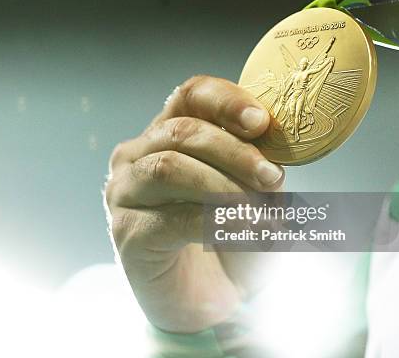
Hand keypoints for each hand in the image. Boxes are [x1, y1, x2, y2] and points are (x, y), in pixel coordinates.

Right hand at [104, 75, 284, 332]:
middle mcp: (135, 156)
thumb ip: (255, 162)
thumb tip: (273, 140)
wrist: (209, 302)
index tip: (262, 123)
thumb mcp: (252, 192)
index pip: (190, 96)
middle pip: (182, 131)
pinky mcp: (126, 232)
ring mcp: (123, 193)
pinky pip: (171, 217)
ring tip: (264, 215)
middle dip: (235, 152)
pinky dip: (216, 224)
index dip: (226, 101)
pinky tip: (244, 234)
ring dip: (225, 189)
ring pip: (170, 168)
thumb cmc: (230, 239)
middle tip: (274, 179)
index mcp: (165, 134)